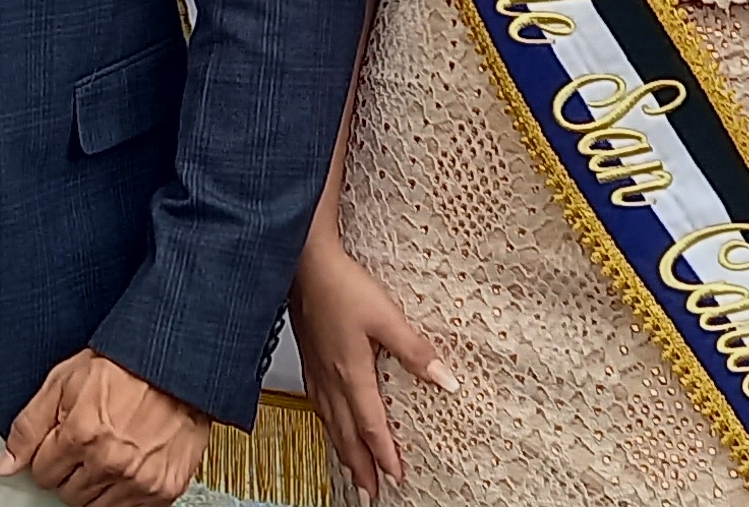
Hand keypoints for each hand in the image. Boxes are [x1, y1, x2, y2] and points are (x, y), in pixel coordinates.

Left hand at [0, 349, 210, 506]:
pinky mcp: (164, 490)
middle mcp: (111, 462)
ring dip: (97, 483)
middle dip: (71, 471)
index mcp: (82, 435)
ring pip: (95, 506)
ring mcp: (139, 480)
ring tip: (109, 451)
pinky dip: (125, 492)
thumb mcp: (64, 382)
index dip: (49, 455)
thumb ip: (29, 426)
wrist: (176, 366)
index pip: (42, 474)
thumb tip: (7, 465)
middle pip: (67, 494)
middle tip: (88, 443)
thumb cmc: (125, 367)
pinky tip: (129, 464)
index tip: (63, 441)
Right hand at [289, 239, 449, 500]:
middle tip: (371, 493)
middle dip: (360, 467)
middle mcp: (331, 380)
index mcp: (351, 374)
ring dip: (343, 452)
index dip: (384, 454)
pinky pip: (320, 407)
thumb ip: (415, 351)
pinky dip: (329, 427)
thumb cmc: (341, 286)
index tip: (396, 477)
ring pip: (330, 424)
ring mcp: (317, 372)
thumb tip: (444, 380)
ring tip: (353, 471)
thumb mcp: (387, 317)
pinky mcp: (310, 361)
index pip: (371, 426)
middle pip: (346, 435)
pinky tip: (331, 425)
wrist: (304, 265)